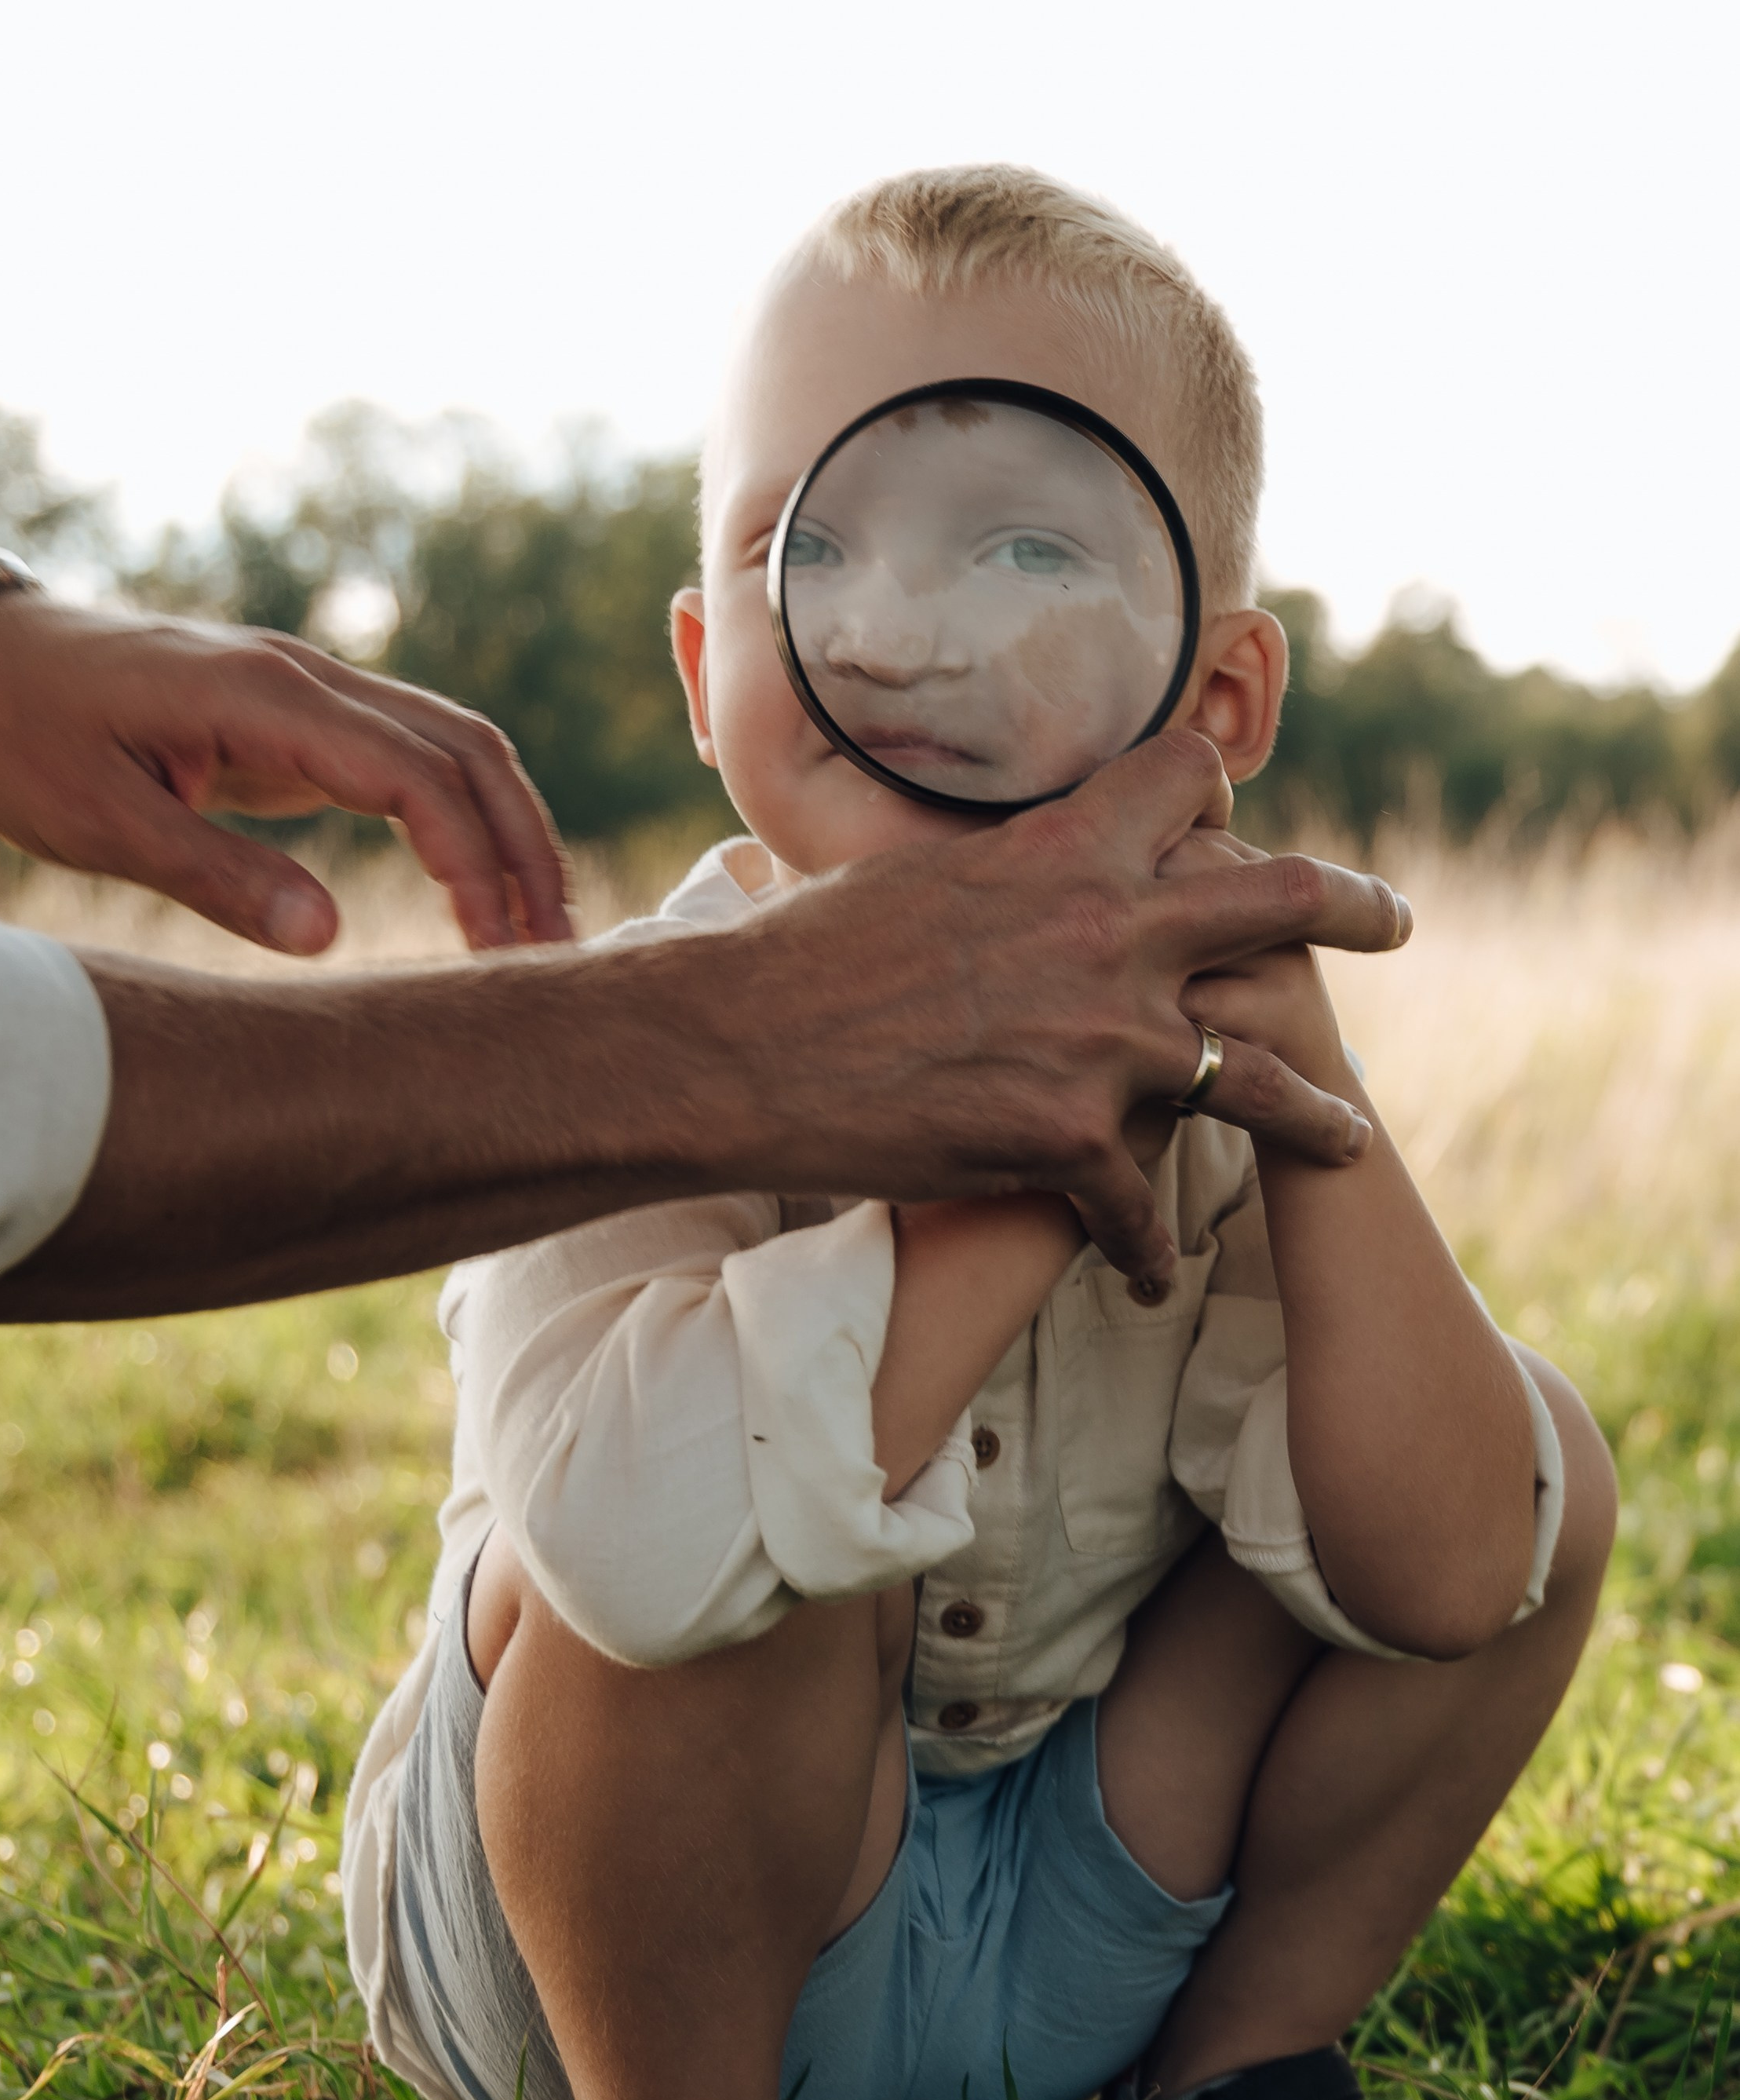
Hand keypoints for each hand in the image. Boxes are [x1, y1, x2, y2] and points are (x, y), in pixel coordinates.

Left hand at [0, 593, 571, 951]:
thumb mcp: (100, 823)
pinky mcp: (297, 719)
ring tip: (539, 930)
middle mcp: (302, 678)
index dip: (472, 861)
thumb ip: (217, 877)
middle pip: (465, 749)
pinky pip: (412, 758)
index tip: (495, 948)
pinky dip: (464, 819)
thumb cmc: (19, 737)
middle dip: (525, 849)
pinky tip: (479, 889)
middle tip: (556, 954)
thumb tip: (329, 937)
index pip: (414, 772)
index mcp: (262, 694)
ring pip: (454, 745)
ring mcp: (306, 692)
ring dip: (509, 832)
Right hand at [719, 732, 1405, 1282]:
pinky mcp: (1072, 1143)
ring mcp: (1105, 1043)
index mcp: (1068, 847)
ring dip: (1315, 1116)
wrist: (744, 1051)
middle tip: (1395, 921)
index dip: (1219, 794)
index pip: (1190, 779)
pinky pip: (1141, 1209)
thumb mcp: (909, 870)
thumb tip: (997, 852)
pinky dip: (1146, 1251)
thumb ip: (990, 866)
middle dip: (1353, 908)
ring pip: (1260, 1082)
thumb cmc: (800, 956)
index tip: (1233, 817)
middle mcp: (1113, 933)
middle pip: (1283, 901)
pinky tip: (1151, 1280)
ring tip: (1351, 1141)